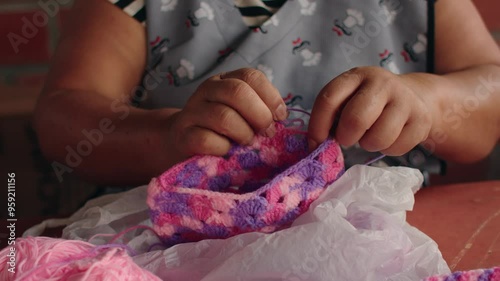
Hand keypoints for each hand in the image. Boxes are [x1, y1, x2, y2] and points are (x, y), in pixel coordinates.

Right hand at [166, 68, 287, 160]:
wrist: (182, 142)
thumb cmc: (221, 128)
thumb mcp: (241, 113)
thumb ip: (259, 109)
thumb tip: (280, 118)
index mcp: (225, 80)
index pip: (251, 76)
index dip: (271, 97)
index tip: (280, 117)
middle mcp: (207, 90)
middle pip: (237, 92)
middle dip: (260, 115)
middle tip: (267, 133)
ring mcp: (192, 111)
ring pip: (223, 117)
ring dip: (243, 133)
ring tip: (247, 142)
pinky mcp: (183, 135)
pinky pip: (207, 139)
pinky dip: (223, 148)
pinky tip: (226, 151)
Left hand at [308, 67, 436, 154]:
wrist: (415, 96)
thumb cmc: (370, 103)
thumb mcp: (348, 100)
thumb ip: (331, 117)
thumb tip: (316, 146)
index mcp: (356, 76)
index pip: (328, 100)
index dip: (317, 126)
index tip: (315, 143)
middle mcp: (381, 83)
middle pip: (355, 120)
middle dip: (346, 138)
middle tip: (348, 139)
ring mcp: (404, 99)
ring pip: (377, 138)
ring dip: (368, 145)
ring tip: (370, 137)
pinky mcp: (421, 119)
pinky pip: (396, 148)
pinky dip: (388, 150)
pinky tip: (389, 138)